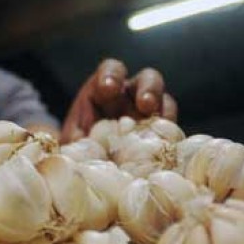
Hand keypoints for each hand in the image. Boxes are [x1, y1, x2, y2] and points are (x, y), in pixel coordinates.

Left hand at [61, 59, 177, 142]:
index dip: (112, 75)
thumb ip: (76, 143)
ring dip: (164, 111)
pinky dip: (170, 136)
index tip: (108, 89)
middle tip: (145, 105)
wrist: (88, 172)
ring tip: (160, 124)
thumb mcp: (72, 145)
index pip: (111, 70)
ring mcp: (149, 116)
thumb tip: (79, 151)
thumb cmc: (77, 152)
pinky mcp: (161, 136)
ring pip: (165, 102)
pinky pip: (171, 131)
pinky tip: (165, 145)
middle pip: (147, 80)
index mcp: (103, 90)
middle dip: (148, 89)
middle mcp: (130, 97)